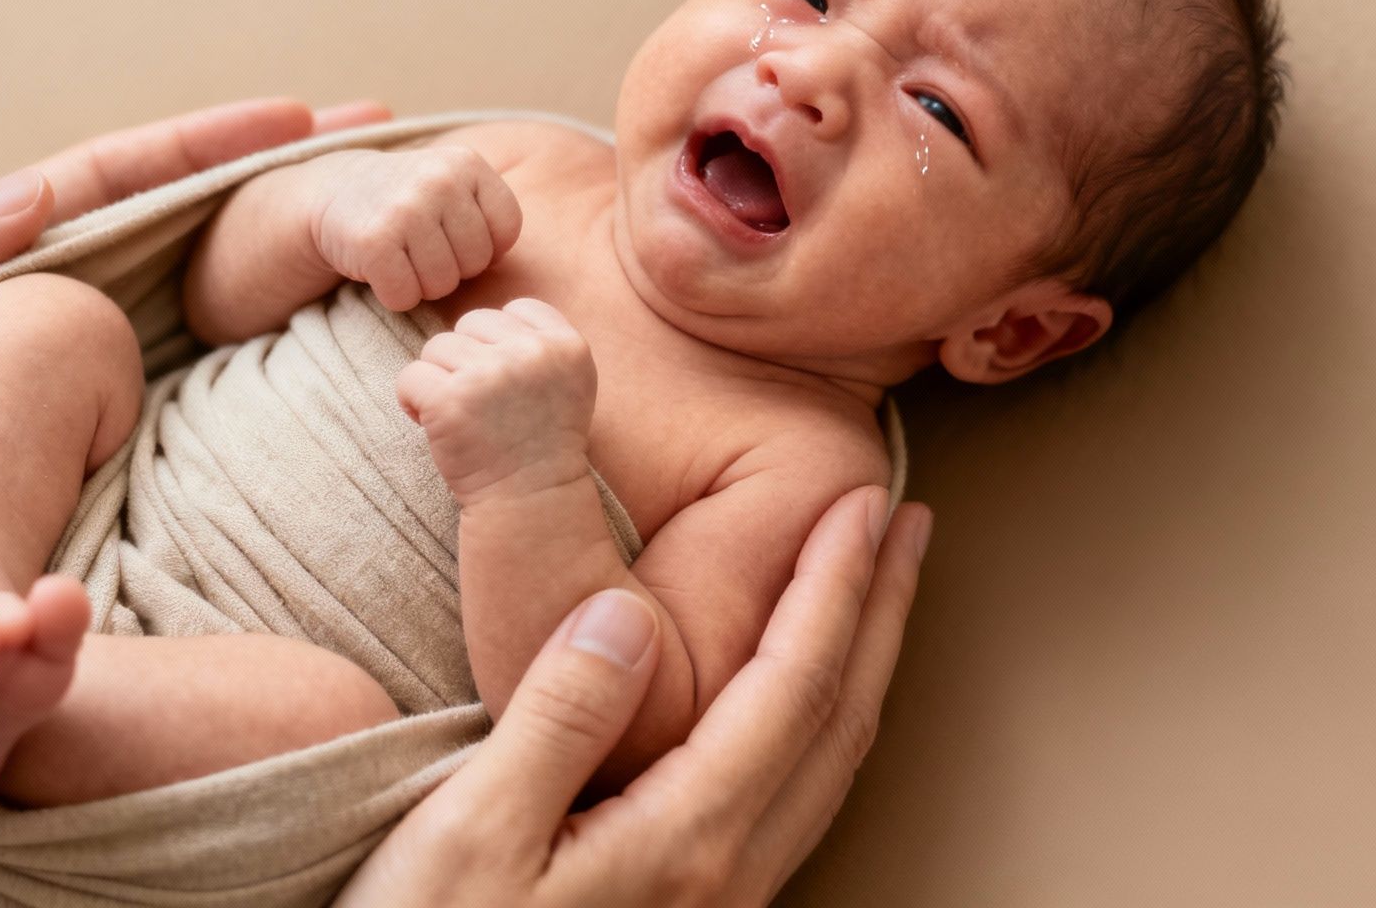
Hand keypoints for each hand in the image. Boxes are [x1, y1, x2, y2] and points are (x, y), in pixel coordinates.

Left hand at [0, 96, 388, 795]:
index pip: (107, 182)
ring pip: (167, 289)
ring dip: (259, 251)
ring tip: (354, 224)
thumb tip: (37, 190)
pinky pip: (146, 376)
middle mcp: (7, 307)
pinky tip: (282, 347)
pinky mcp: (35, 450)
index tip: (305, 118)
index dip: (208, 146)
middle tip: (369, 151)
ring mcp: (25, 376)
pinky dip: (219, 345)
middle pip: (160, 221)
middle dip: (262, 178)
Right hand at [310, 147, 522, 311]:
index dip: (483, 246)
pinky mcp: (374, 240)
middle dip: (452, 267)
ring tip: (402, 255)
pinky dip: (394, 294)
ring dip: (422, 283)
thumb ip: (493, 215)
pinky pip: (405, 295)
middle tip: (421, 247)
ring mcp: (405, 208)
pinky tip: (381, 268)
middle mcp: (439, 179)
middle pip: (476, 263)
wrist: (335, 194)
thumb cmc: (410, 203)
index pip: (507, 231)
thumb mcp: (456, 189)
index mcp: (468, 163)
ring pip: (442, 285)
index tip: (454, 234)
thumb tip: (528, 264)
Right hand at [336, 485, 932, 905]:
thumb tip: (630, 618)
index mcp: (684, 841)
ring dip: (863, 664)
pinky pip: (798, 797)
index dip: (835, 586)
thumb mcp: (468, 833)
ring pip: (829, 765)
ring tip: (876, 593)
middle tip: (906, 524)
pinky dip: (822, 720)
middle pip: (838, 721)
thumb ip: (558, 721)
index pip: (792, 686)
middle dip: (880, 612)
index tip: (863, 506)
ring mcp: (722, 901)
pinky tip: (802, 702)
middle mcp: (728, 875)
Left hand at [396, 298, 594, 504]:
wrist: (531, 501)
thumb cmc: (542, 444)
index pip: (517, 309)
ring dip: (439, 379)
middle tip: (479, 402)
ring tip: (461, 415)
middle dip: (466, 358)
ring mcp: (490, 374)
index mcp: (567, 345)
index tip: (506, 381)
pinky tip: (431, 423)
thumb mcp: (566, 383)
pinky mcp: (450, 399)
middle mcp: (532, 353)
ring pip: (436, 347)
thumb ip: (539, 344)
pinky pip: (410, 376)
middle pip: (470, 323)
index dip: (501, 341)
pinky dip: (412, 400)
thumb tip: (484, 320)